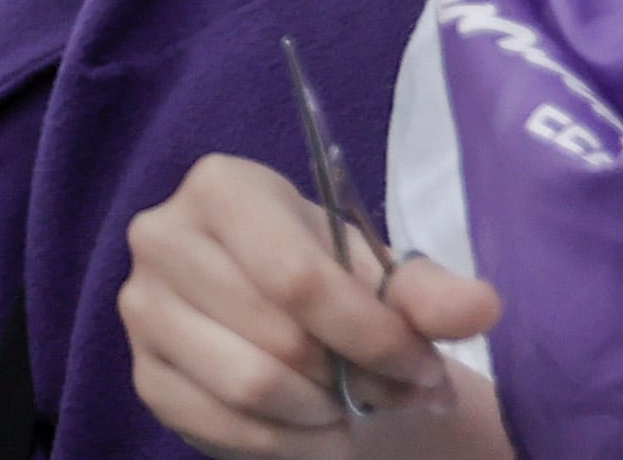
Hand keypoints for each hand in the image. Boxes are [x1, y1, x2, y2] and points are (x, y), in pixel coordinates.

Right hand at [121, 151, 506, 455]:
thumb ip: (430, 293)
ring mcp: (142, 307)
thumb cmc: (334, 286)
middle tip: (391, 389)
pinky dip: (289, 442)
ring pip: (250, 386)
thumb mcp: (384, 277)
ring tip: (348, 404)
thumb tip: (481, 307)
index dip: (373, 336)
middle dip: (356, 380)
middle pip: (279, 336)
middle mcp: (162, 236)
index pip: (297, 278)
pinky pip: (226, 426)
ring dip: (322, 412)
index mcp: (220, 188)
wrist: (287, 324)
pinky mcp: (143, 373)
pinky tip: (313, 426)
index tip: (423, 367)